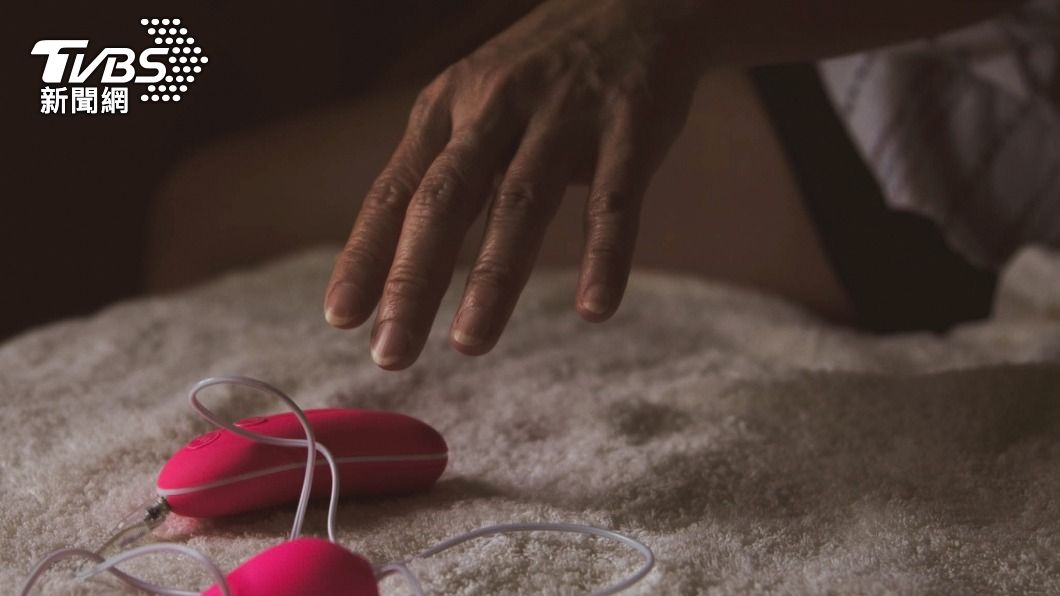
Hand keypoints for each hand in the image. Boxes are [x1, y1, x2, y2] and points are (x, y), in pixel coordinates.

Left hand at [324, 0, 701, 368]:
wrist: (632, 3)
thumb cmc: (539, 74)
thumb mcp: (473, 102)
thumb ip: (440, 169)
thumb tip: (392, 255)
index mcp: (447, 109)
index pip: (394, 191)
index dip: (364, 256)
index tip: (340, 319)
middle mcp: (494, 110)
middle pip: (443, 202)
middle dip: (412, 281)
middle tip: (391, 353)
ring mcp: (562, 117)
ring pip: (519, 204)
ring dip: (492, 278)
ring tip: (470, 344)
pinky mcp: (628, 128)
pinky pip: (613, 201)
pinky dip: (603, 256)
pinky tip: (594, 309)